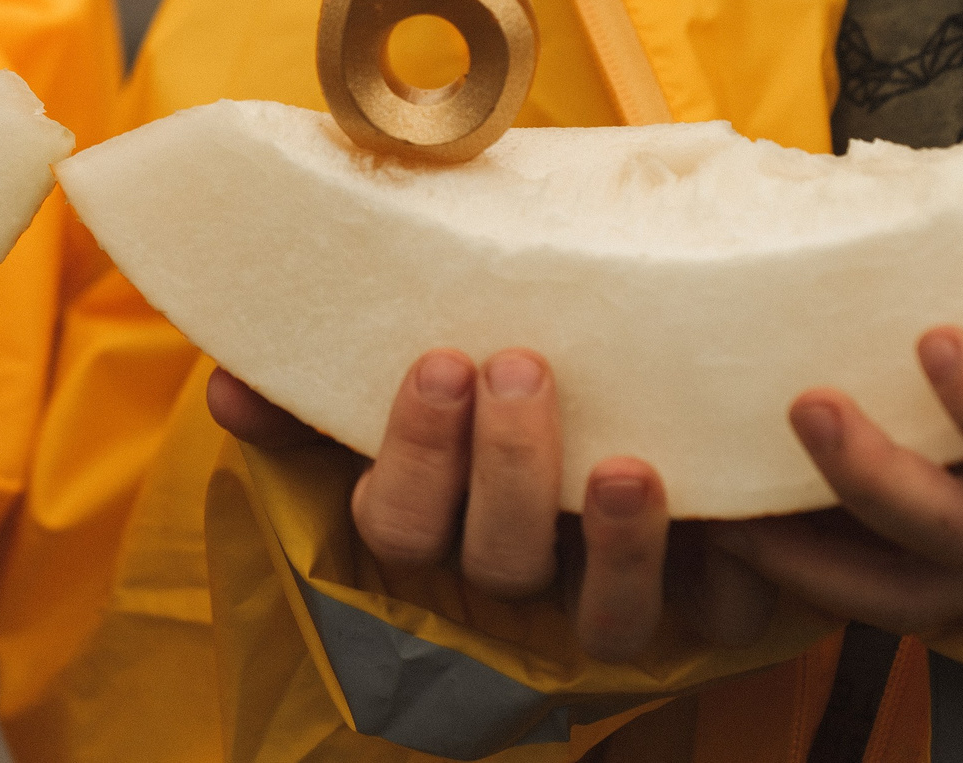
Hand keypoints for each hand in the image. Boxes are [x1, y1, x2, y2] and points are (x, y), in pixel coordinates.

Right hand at [210, 355, 771, 659]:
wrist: (617, 346)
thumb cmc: (483, 357)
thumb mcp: (396, 360)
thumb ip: (313, 387)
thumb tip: (229, 391)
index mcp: (438, 519)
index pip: (402, 524)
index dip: (416, 455)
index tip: (442, 360)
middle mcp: (520, 570)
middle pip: (501, 564)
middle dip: (507, 470)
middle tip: (518, 366)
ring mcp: (611, 586)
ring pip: (607, 617)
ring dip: (619, 548)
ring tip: (627, 466)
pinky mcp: (713, 589)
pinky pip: (729, 609)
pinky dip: (733, 567)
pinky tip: (732, 505)